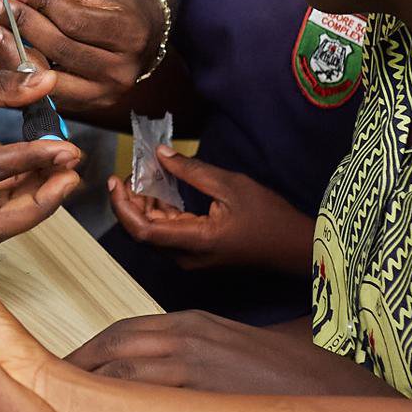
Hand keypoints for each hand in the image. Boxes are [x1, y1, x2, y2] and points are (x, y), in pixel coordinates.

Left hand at [0, 0, 163, 114]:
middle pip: (61, 48)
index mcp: (129, 32)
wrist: (142, 38)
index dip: (42, 4)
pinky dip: (22, 70)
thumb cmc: (113, 7)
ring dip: (14, 50)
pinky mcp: (87, 107)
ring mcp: (104, 93)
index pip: (77, 20)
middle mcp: (121, 70)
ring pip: (49, 75)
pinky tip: (5, 49)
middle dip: (21, 24)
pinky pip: (44, 92)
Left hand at [65, 312, 390, 395]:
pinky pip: (143, 396)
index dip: (89, 351)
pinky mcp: (200, 390)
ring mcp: (193, 363)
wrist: (329, 389)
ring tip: (64, 405)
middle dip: (79, 366)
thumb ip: (191, 355)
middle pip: (112, 346)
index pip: (123, 331)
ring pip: (121, 370)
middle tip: (50, 388)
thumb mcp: (231, 350)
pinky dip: (118, 403)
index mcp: (193, 324)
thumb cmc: (286, 377)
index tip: (69, 369)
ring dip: (90, 387)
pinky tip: (102, 411)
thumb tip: (153, 376)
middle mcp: (187, 336)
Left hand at [106, 150, 313, 274]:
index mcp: (194, 242)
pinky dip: (160, 211)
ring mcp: (192, 257)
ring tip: (146, 174)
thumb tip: (158, 154)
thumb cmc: (269, 217)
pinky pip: (169, 233)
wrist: (296, 247)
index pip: (142, 231)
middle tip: (131, 171)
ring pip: (154, 233)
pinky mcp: (198, 253)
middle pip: (143, 233)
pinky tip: (162, 189)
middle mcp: (187, 256)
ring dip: (144, 205)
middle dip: (130, 201)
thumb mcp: (231, 185)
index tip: (115, 180)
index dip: (122, 206)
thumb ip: (191, 171)